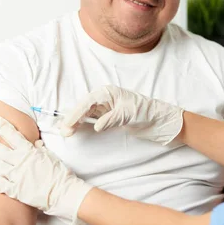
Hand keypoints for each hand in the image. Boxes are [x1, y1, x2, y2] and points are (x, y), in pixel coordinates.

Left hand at [0, 117, 92, 224]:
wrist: (63, 192)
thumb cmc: (59, 174)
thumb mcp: (51, 157)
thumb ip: (40, 150)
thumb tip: (35, 143)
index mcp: (31, 152)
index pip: (14, 137)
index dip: (3, 128)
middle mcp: (21, 162)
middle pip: (0, 151)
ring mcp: (17, 176)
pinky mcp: (15, 190)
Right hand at [59, 85, 183, 144]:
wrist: (159, 119)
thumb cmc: (145, 111)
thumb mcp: (128, 114)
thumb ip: (111, 119)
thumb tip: (97, 126)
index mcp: (109, 92)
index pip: (88, 102)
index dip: (76, 113)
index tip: (68, 124)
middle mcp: (105, 98)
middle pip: (84, 107)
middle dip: (73, 118)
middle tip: (65, 131)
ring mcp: (107, 107)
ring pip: (86, 113)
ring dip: (77, 122)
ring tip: (68, 132)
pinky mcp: (109, 116)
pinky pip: (92, 119)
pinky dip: (84, 124)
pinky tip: (77, 129)